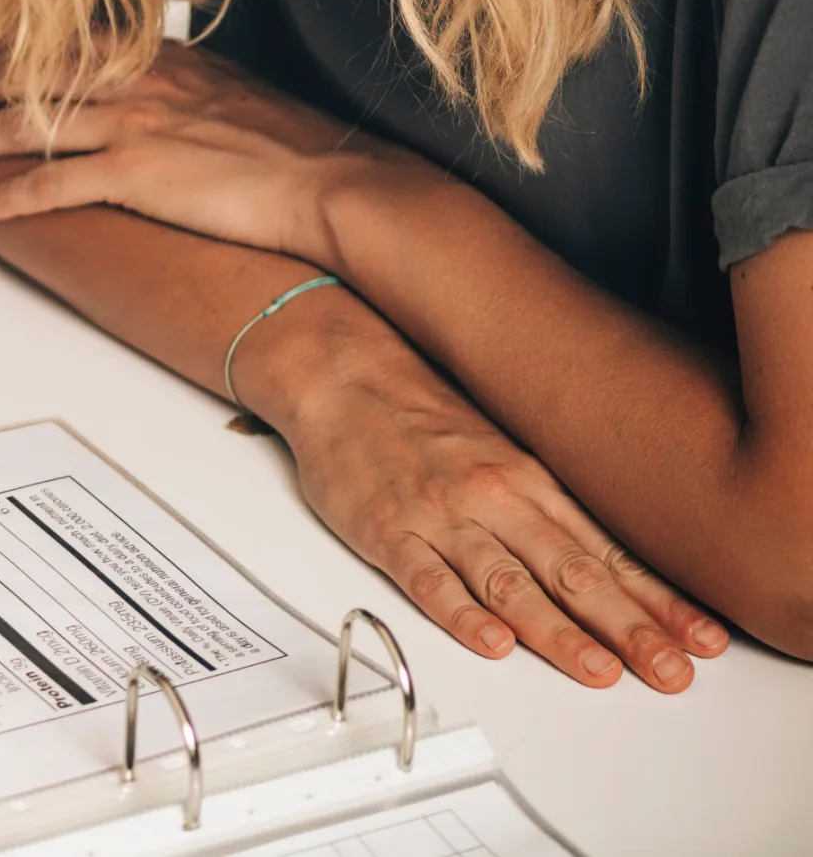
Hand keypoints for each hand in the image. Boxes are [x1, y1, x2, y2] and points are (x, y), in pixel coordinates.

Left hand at [0, 40, 424, 267]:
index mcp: (162, 58)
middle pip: (32, 75)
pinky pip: (57, 184)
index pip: (68, 45)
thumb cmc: (293, 145)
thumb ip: (183, 82)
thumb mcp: (231, 90)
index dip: (12, 49)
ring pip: (29, 125)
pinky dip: (15, 194)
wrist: (334, 181)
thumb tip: (158, 88)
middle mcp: (140, 83)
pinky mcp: (139, 175)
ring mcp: (137, 126)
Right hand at [251, 305, 728, 692]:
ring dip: (557, 630)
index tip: (700, 640)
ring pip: (507, 581)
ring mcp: (440, 515)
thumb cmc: (421, 417)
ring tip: (598, 670)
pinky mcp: (384, 529)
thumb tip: (617, 568)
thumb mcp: (504, 452)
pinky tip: (490, 640)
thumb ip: (553, 511)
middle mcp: (495, 499)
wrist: (343, 373)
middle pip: (572, 572)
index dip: (658, 602)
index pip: (608, 554)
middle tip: (670, 670)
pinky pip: (425, 577)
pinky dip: (460, 612)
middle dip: (628, 627)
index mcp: (530, 483)